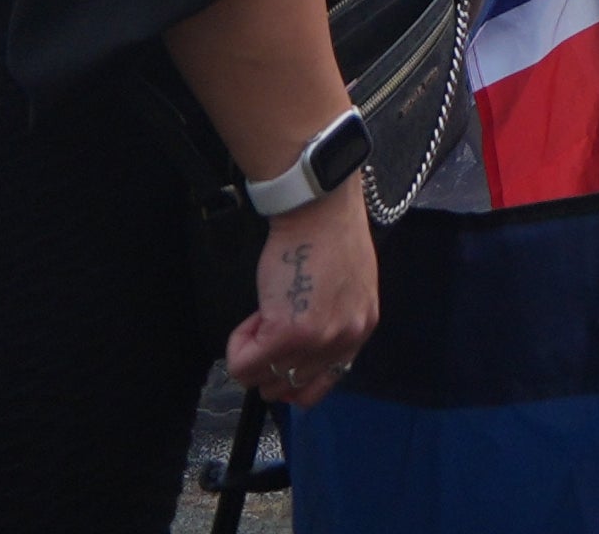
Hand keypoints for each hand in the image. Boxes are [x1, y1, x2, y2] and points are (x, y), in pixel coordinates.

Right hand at [220, 197, 380, 406]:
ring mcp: (314, 341)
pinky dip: (238, 344)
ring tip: (263, 314)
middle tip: (268, 324)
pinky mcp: (284, 333)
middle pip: (288, 387)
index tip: (277, 357)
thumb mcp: (348, 289)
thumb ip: (332, 324)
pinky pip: (243, 363)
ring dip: (252, 353)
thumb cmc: (330, 237)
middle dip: (268, 362)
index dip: (289, 374)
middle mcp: (342, 342)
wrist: (320, 209)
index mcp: (360, 331)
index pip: (319, 386)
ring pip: (262, 380)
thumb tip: (298, 353)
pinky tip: (255, 311)